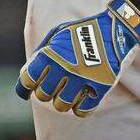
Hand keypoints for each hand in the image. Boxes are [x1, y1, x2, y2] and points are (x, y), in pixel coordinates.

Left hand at [16, 0, 139, 116]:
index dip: (24, 87)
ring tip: (67, 92)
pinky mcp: (100, 87)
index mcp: (51, 53)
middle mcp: (65, 67)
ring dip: (62, 100)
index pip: (28, 79)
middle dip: (45, 92)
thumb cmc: (82, 31)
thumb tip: (27, 75)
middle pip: (43, 95)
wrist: (116, 28)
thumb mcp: (57, 33)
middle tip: (52, 86)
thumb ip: (41, 52)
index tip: (26, 91)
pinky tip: (80, 98)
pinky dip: (79, 108)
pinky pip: (83, 110)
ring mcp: (84, 78)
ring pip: (61, 105)